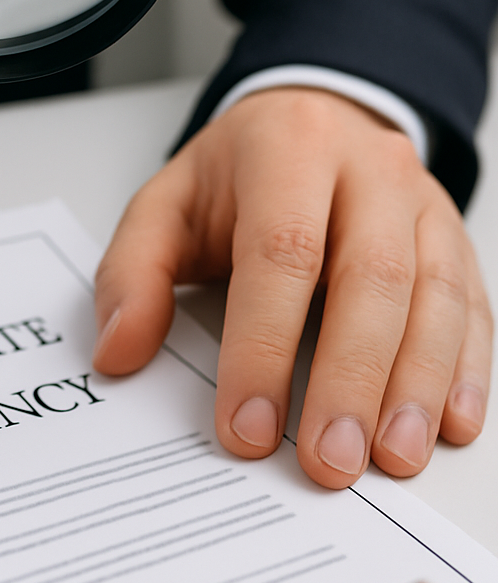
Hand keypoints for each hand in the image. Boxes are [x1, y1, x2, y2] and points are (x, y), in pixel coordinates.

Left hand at [93, 88, 491, 487]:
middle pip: (372, 276)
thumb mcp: (164, 205)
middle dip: (352, 379)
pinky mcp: (455, 240)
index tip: (249, 426)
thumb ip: (132, 275)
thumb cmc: (237, 178)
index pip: (282, 251)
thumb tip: (119, 351)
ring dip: (417, 386)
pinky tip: (450, 424)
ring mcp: (423, 204)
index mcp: (288, 148)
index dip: (265, 345)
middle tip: (330, 461)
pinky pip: (473, 306)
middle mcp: (370, 169)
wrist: (310, 121)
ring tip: (391, 458)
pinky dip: (466, 370)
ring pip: (435, 295)